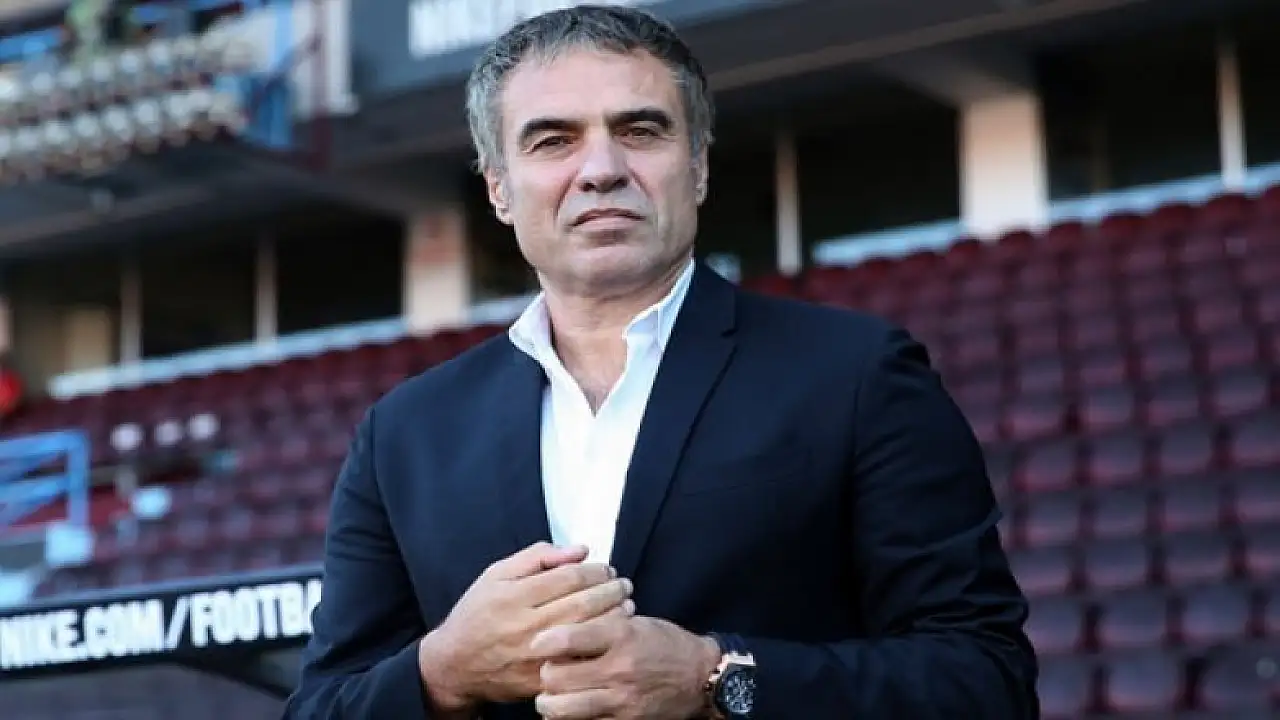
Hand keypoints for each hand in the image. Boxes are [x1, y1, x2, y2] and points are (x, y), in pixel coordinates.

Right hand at [418, 542, 635, 711]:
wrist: (453, 665)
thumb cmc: (476, 615)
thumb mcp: (495, 575)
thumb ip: (537, 557)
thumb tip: (579, 550)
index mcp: (513, 596)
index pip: (568, 577)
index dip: (594, 570)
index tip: (606, 568)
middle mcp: (524, 625)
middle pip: (582, 604)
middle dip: (611, 590)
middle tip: (624, 584)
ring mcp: (533, 655)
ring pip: (585, 633)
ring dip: (613, 616)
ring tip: (625, 605)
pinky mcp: (540, 679)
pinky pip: (578, 661)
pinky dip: (599, 647)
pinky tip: (611, 635)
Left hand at [530, 614, 721, 719]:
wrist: (700, 678)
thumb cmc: (664, 644)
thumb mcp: (634, 622)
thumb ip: (599, 625)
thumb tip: (560, 629)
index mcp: (620, 636)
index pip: (567, 638)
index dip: (544, 641)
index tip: (536, 643)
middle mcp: (618, 668)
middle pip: (556, 677)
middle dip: (545, 674)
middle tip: (548, 671)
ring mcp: (621, 699)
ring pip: (562, 708)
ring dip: (550, 702)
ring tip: (552, 696)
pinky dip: (572, 718)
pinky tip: (574, 709)